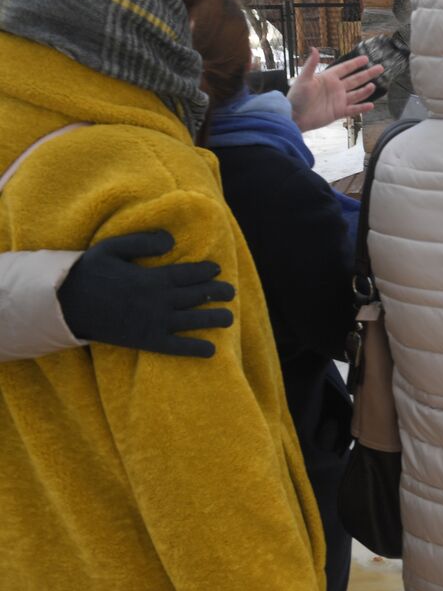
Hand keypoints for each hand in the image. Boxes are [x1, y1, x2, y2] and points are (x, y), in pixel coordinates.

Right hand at [57, 231, 234, 358]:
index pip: (187, 274)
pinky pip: (175, 347)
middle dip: (216, 293)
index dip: (205, 272)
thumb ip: (142, 241)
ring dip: (214, 319)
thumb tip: (171, 239)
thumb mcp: (111, 248)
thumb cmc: (88, 273)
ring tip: (229, 317)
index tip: (217, 270)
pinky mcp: (146, 341)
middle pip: (195, 296)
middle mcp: (157, 301)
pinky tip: (212, 350)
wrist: (64, 305)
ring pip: (192, 321)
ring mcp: (153, 323)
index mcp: (150, 278)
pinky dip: (195, 349)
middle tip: (230, 292)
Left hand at [288, 47, 384, 132]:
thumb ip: (311, 65)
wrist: (294, 116)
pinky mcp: (339, 112)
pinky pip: (353, 109)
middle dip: (367, 74)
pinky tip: (371, 105)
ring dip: (365, 90)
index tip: (366, 58)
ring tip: (374, 85)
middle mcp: (335, 88)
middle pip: (355, 79)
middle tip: (380, 68)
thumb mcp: (304, 79)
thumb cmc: (296, 97)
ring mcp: (338, 100)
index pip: (345, 68)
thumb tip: (314, 48)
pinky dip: (362, 108)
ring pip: (356, 94)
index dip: (355, 63)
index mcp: (328, 78)